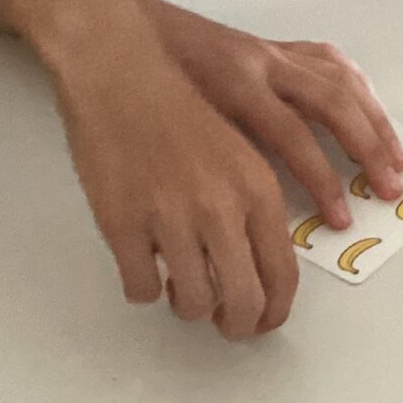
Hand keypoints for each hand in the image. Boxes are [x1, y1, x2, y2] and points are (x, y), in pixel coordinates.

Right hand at [50, 3, 303, 337]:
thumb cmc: (179, 112)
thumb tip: (258, 274)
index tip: (264, 322)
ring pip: (191, 304)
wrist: (119, 75)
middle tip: (226, 327)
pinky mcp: (122, 224)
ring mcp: (169, 217)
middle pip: (243, 302)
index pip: (282, 275)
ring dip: (188, 308)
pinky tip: (142, 270)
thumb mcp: (238, 156)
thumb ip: (253, 212)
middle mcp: (220, 208)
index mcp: (257, 190)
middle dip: (238, 326)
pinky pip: (140, 288)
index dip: (274, 311)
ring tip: (179, 290)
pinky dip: (142, 288)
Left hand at [140, 0, 402, 232]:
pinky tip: (369, 110)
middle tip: (388, 189)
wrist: (122, 31)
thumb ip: (219, 161)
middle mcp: (263, 64)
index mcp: (236, 86)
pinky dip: (356, 87)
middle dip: (368, 149)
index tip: (341, 218)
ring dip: (374, 120)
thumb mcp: (173, 129)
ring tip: (396, 159)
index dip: (323, 181)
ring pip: (340, 80)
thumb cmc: (141, 87)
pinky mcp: (273, 47)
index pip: (294, 137)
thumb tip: (254, 211)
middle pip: (333, 103)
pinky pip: (328, 61)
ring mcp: (272, 52)